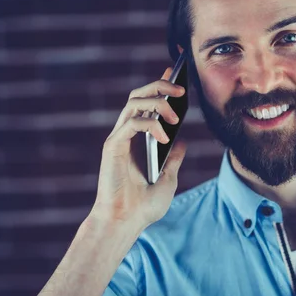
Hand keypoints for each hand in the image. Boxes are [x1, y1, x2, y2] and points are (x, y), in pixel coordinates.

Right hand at [91, 67, 186, 230]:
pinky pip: (130, 123)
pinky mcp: (112, 147)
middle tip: (181, 89)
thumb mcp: (169, 178)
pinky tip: (163, 136)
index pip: (149, 103)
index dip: (161, 85)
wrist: (126, 223)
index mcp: (140, 138)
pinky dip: (149, 124)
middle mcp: (127, 134)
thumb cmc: (144, 205)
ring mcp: (119, 138)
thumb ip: (175, 157)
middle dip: (160, 86)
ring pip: (133, 102)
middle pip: (139, 95)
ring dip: (157, 102)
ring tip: (175, 114)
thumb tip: (183, 139)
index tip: (176, 72)